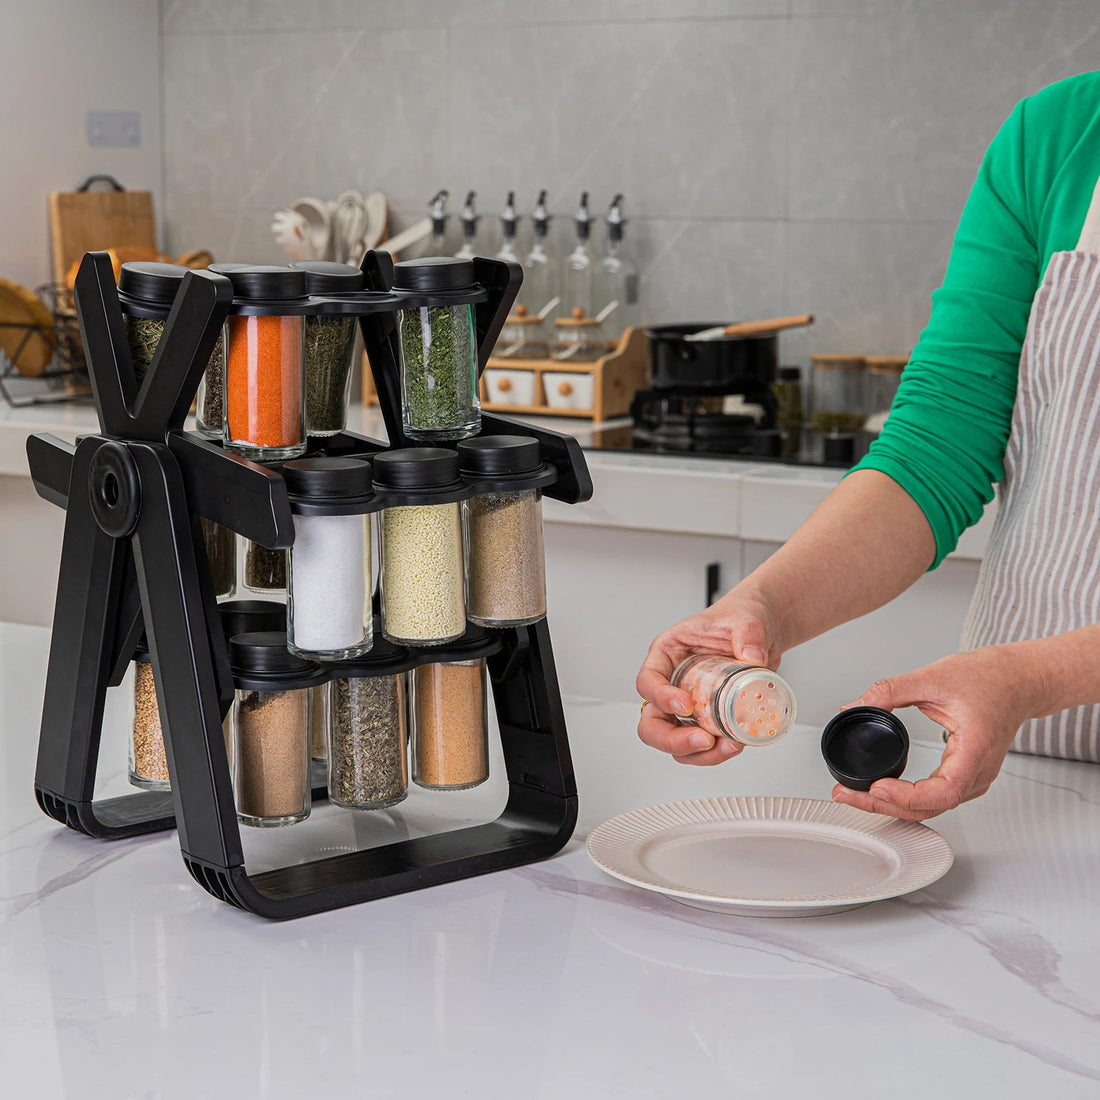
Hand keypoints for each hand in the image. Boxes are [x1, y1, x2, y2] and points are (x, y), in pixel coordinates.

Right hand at [635, 592, 782, 765]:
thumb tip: (752, 658)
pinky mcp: (709, 720)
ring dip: (697, 753)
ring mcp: (689, 706)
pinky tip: (736, 745)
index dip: (661, 698)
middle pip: (652, 723)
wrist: (763, 632)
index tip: (686, 705)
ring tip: (727, 746)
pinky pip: (702, 746)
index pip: (648, 681)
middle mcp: (672, 683)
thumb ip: (749, 634)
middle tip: (702, 740)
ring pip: (674, 741)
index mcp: (668, 654)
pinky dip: (716, 754)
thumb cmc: (740, 618)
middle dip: (672, 739)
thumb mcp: (744, 619)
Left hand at [832, 645, 1038, 820]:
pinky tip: (882, 791)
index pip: (944, 791)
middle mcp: (978, 771)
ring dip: (893, 805)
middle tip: (846, 795)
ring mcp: (974, 777)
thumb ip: (890, 691)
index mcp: (975, 749)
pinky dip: (906, 798)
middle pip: (931, 807)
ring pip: (932, 807)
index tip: (877, 786)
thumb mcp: (932, 677)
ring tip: (856, 794)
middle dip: (885, 805)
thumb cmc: (988, 679)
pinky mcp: (966, 775)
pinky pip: (936, 798)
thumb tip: (855, 705)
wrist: (1016, 681)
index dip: (908, 795)